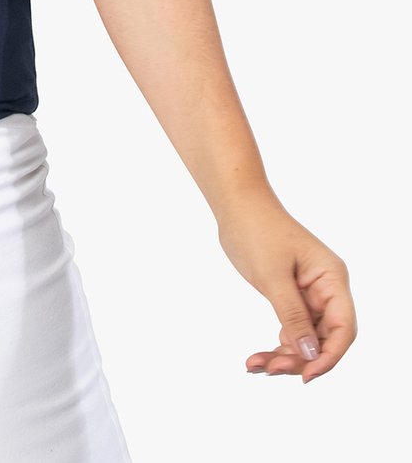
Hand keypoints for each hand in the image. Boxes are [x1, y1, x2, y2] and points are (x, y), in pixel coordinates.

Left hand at [216, 197, 356, 382]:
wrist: (234, 204)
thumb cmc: (256, 230)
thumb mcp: (272, 276)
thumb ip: (292, 315)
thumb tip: (310, 355)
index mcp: (331, 279)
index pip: (343, 328)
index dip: (329, 356)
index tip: (306, 375)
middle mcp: (326, 289)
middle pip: (324, 338)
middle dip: (300, 358)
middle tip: (270, 369)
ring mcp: (309, 294)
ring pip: (306, 338)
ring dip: (285, 355)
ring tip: (256, 365)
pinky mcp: (290, 296)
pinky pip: (291, 329)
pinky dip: (276, 344)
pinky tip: (256, 358)